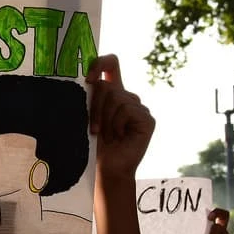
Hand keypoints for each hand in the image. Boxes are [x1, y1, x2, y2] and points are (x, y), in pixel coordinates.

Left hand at [86, 55, 154, 183]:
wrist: (107, 170)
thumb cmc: (93, 147)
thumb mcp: (87, 118)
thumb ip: (88, 98)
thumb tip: (87, 81)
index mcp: (111, 93)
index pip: (110, 64)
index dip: (100, 63)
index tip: (88, 79)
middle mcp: (126, 97)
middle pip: (107, 85)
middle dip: (95, 107)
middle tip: (94, 129)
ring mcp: (138, 107)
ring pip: (116, 98)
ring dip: (105, 120)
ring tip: (107, 137)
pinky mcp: (147, 119)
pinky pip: (127, 110)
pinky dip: (117, 125)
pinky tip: (119, 137)